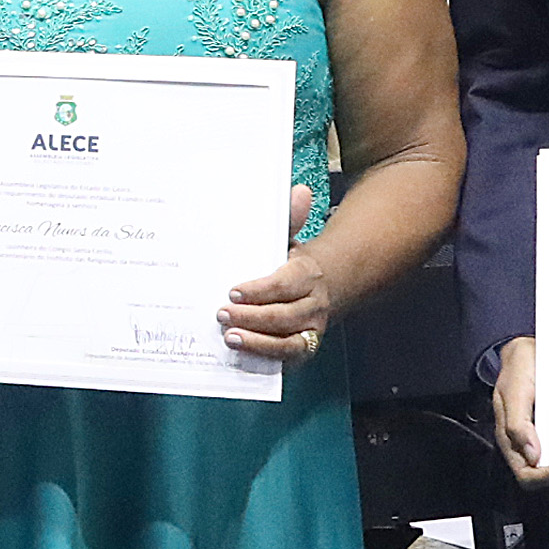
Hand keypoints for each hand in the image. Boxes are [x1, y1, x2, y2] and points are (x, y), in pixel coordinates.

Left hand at [217, 184, 332, 363]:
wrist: (327, 286)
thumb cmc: (295, 264)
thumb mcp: (290, 240)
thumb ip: (290, 219)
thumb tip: (299, 191)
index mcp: (308, 274)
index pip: (285, 284)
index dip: (260, 290)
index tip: (233, 291)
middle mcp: (313, 304)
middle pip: (284, 315)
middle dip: (252, 316)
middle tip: (221, 314)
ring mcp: (311, 329)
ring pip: (288, 341)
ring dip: (258, 341)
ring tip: (230, 337)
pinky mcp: (304, 348)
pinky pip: (287, 357)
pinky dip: (266, 356)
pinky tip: (244, 352)